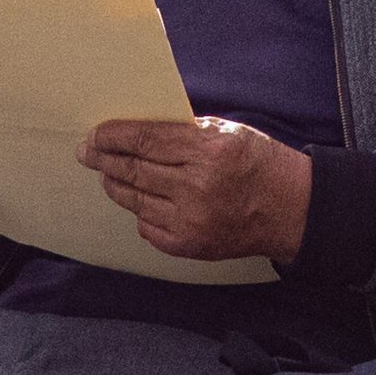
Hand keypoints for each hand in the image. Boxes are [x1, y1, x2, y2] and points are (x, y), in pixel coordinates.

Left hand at [79, 118, 311, 263]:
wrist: (288, 209)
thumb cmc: (257, 162)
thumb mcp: (227, 130)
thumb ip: (185, 130)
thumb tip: (137, 129)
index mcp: (208, 149)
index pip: (145, 139)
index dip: (114, 136)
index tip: (95, 134)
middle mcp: (197, 186)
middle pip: (134, 170)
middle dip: (104, 159)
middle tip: (87, 153)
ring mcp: (191, 219)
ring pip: (135, 199)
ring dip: (115, 184)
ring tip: (107, 174)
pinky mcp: (188, 245)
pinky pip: (147, 226)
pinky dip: (139, 210)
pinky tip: (137, 199)